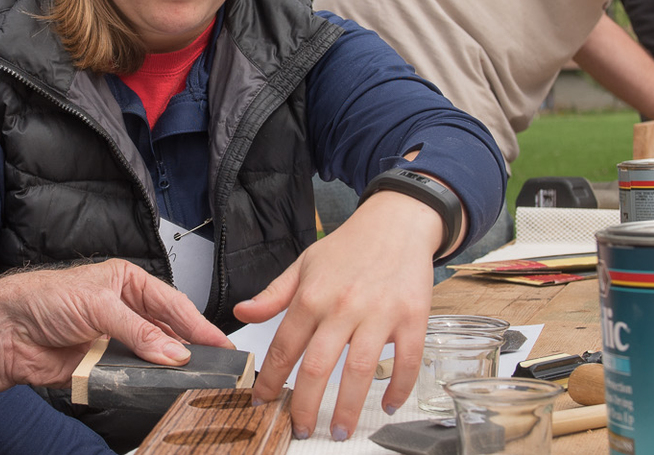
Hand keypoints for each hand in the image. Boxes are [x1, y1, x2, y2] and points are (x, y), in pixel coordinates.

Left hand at [0, 259, 231, 394]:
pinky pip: (129, 379)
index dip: (198, 324)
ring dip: (166, 370)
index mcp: (127, 283)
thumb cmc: (40, 299)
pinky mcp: (100, 368)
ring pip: (151, 358)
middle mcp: (123, 311)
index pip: (172, 304)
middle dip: (189, 349)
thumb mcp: (98, 305)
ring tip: (193, 381)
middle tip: (215, 366)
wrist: (2, 332)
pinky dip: (142, 384)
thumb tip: (173, 352)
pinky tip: (156, 389)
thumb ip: (139, 331)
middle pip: (167, 332)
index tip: (221, 343)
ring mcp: (113, 341)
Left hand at [234, 190, 442, 441]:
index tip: (263, 402)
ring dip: (349, 409)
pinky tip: (389, 404)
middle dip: (305, 406)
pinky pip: (406, 361)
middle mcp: (343, 307)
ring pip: (360, 371)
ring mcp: (379, 313)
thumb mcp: (304, 264)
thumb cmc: (349, 246)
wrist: (397, 222)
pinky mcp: (412, 317)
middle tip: (300, 430)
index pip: (284, 348)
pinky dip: (399, 388)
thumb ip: (273, 295)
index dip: (270, 381)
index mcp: (312, 296)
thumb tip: (242, 313)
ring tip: (339, 431)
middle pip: (318, 368)